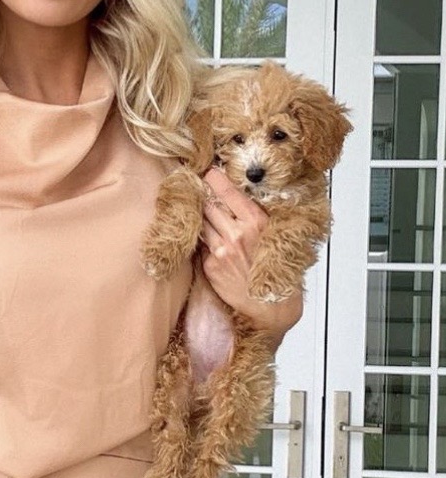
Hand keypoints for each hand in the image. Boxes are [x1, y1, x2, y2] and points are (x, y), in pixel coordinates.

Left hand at [199, 166, 302, 344]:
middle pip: (207, 205)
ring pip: (201, 223)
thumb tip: (236, 197)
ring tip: (205, 217)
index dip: (214, 178)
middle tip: (200, 192)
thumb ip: (256, 217)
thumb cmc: (277, 269)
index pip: (227, 192)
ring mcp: (221, 250)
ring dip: (202, 219)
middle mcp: (236, 233)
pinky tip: (214, 245)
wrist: (272, 305)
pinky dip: (205, 242)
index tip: (208, 171)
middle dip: (203, 198)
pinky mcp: (210, 266)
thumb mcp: (274, 235)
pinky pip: (201, 245)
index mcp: (256, 221)